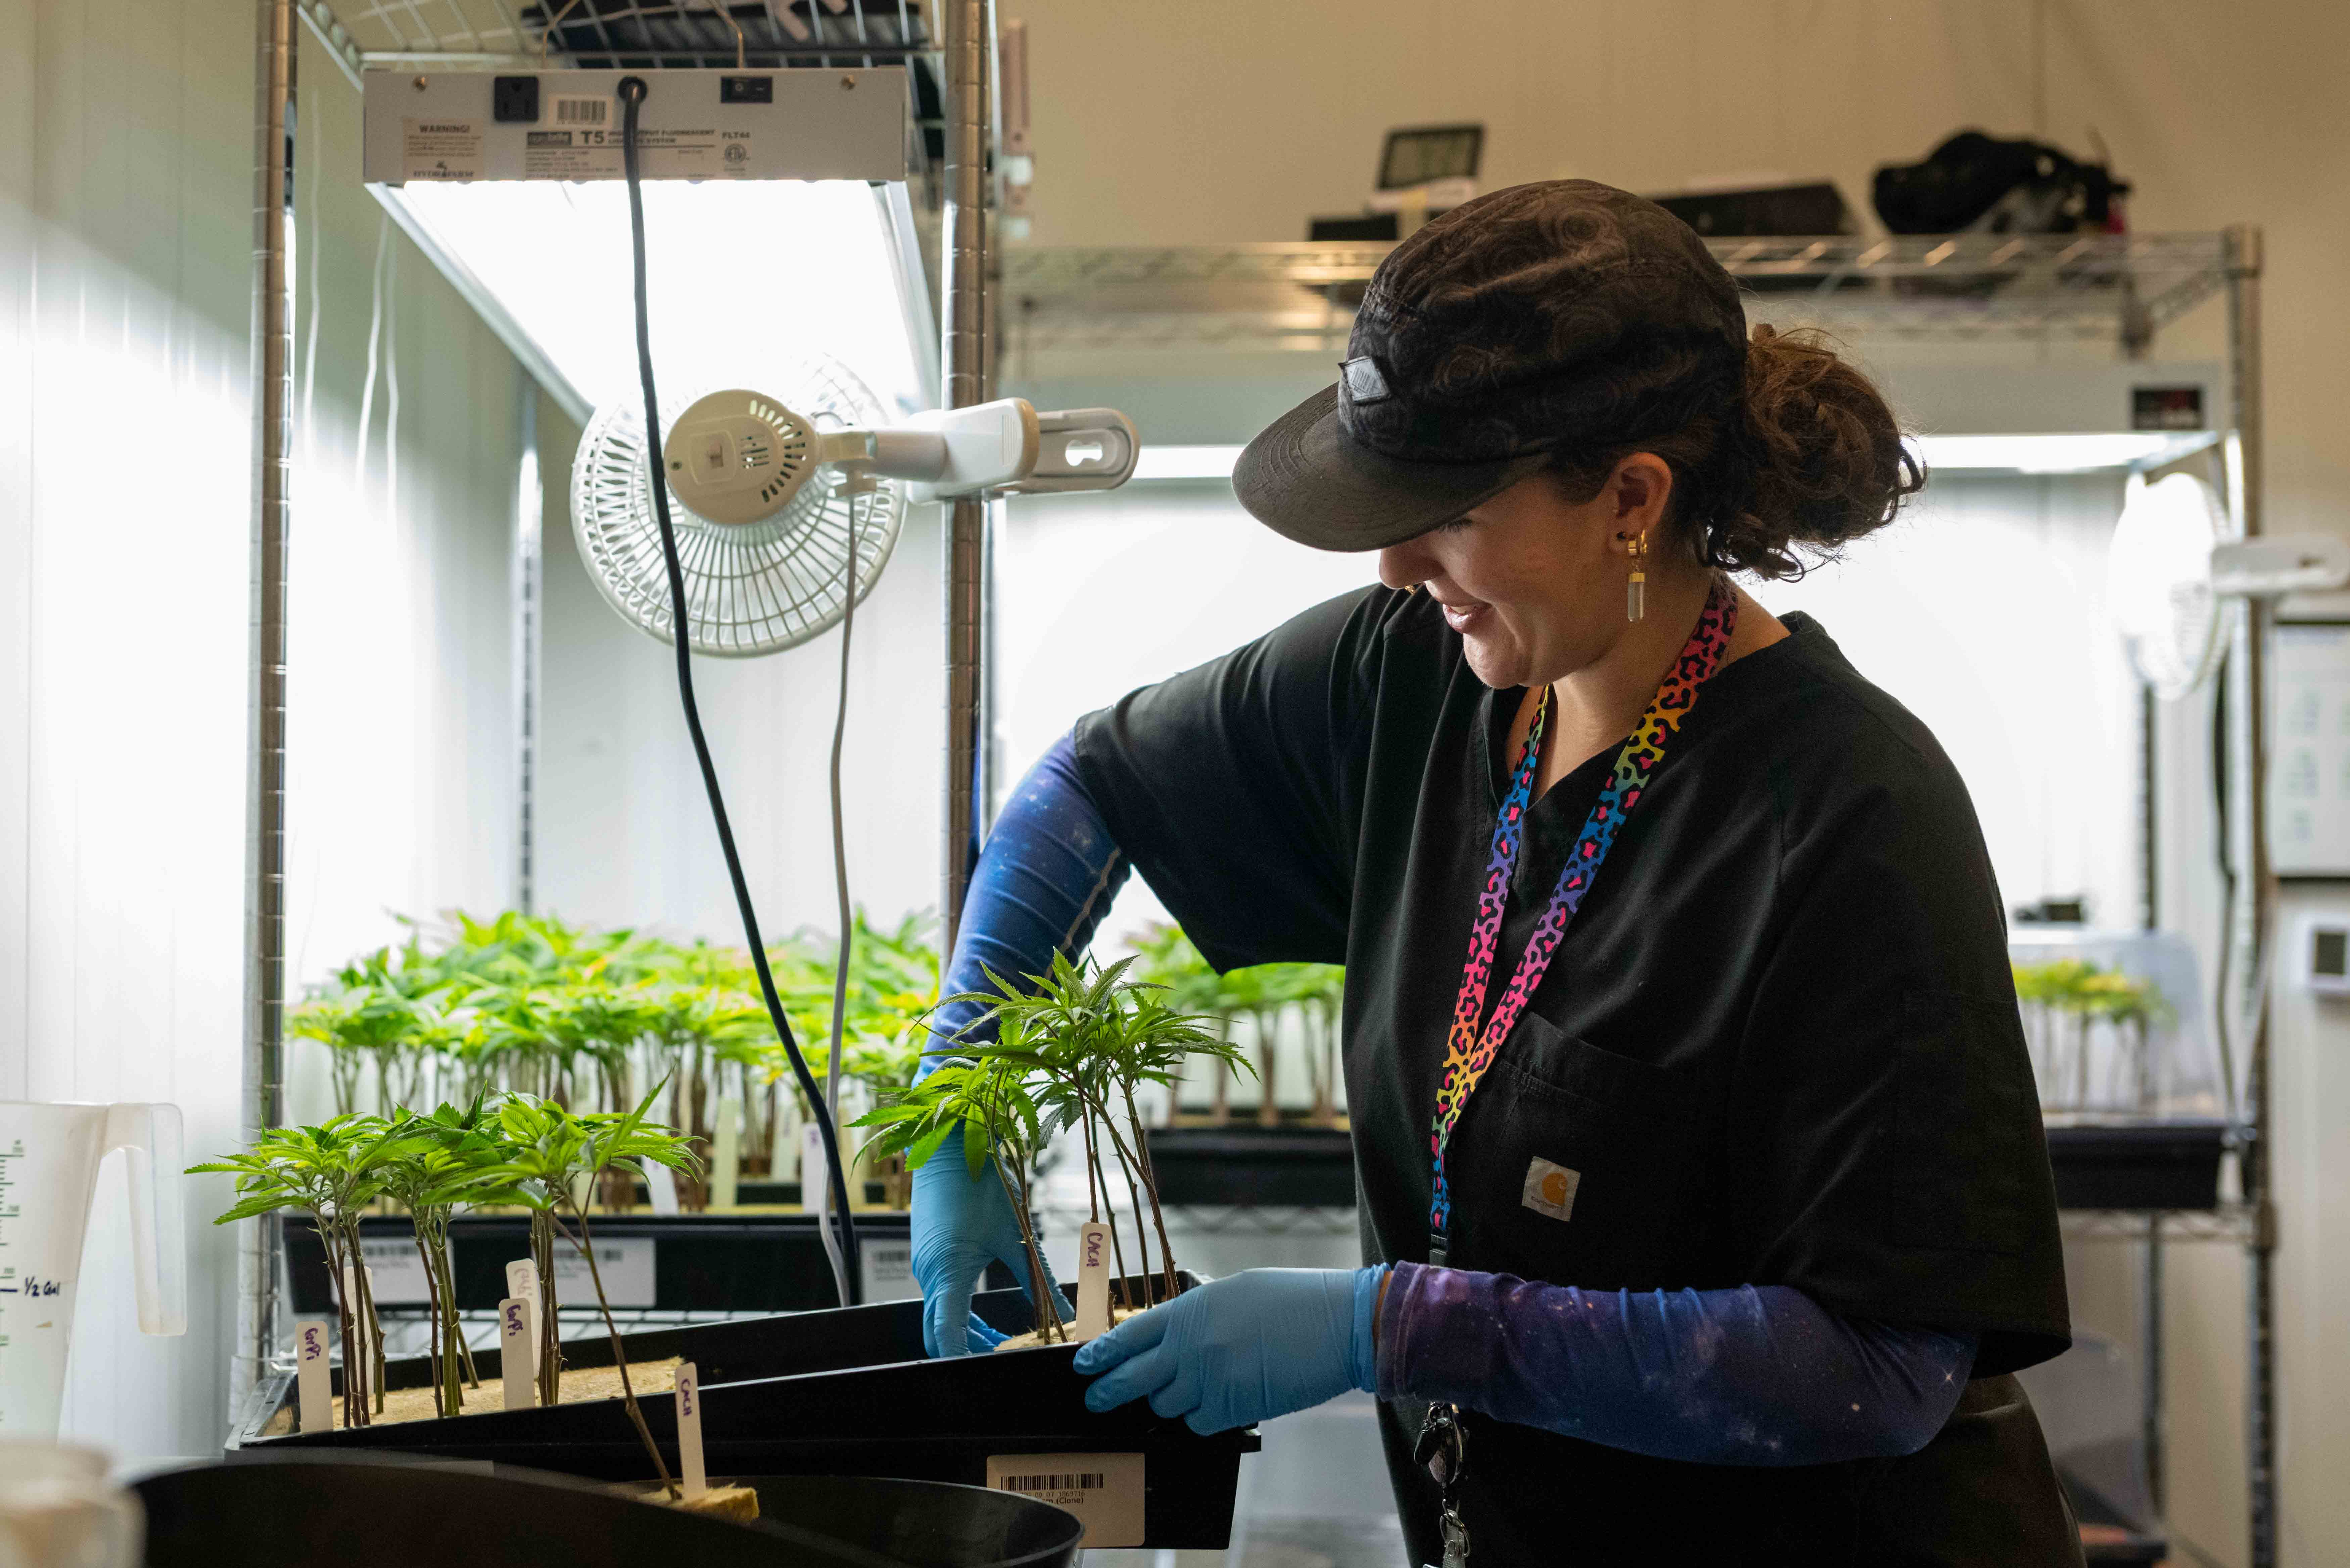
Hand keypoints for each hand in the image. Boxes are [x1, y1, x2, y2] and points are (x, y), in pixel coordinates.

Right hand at [911, 1124, 1064, 1356]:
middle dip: (967, 1352)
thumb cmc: (982, 1183)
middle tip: (1001, 1360)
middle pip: (937, 1333)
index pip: (946, 1334)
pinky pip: (937, 1296)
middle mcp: (929, 1274)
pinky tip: (984, 1314)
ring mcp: (923, 1265)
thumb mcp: (1017, 1233)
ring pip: (938, 1315)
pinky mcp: (926, 1254)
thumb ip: (1039, 1278)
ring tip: (999, 1341)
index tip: (983, 1377)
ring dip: (964, 1333)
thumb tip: (1070, 1314)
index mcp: (948, 1271)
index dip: (962, 1360)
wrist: (948, 1142)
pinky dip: (958, 1312)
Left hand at [1074, 1267, 1382, 1433]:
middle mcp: (1192, 1346)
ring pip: (1166, 1406)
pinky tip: (1216, 1405)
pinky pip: (1199, 1423)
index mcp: (1190, 1310)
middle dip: (1108, 1391)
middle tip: (1095, 1399)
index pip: (1130, 1335)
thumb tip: (1174, 1341)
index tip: (1084, 1365)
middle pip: (1133, 1378)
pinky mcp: (1234, 1407)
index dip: (1102, 1352)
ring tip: (1184, 1392)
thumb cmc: (1292, 1300)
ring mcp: (1211, 1380)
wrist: (1338, 1322)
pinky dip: (1201, 1419)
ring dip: (1169, 1402)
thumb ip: (1197, 1317)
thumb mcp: (1235, 1292)